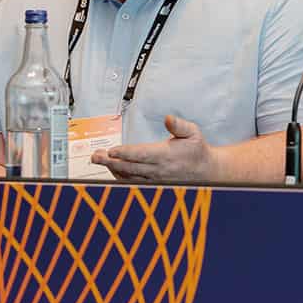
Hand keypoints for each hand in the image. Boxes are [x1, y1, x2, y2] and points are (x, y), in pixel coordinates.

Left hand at [92, 114, 221, 182]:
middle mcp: (158, 169)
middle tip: (95, 157)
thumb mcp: (193, 132)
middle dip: (110, 162)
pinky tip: (112, 169)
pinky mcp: (153, 183)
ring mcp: (155, 179)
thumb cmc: (197, 150)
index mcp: (166, 155)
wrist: (206, 171)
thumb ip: (179, 125)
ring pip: (129, 176)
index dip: (125, 153)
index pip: (141, 154)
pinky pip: (133, 182)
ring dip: (112, 169)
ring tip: (99, 160)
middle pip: (129, 167)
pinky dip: (120, 176)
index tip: (112, 151)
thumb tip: (168, 118)